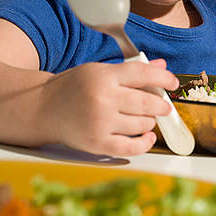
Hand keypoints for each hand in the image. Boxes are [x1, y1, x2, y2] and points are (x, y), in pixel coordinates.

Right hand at [41, 58, 179, 156]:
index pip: (143, 74)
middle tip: (164, 106)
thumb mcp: (99, 71)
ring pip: (142, 124)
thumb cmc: (72, 88)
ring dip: (150, 122)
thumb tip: (162, 68)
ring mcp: (100, 123)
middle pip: (146, 102)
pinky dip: (144, 143)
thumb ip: (131, 70)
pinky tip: (147, 137)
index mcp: (103, 76)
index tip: (173, 83)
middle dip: (161, 105)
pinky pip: (131, 147)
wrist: (42, 108)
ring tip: (147, 118)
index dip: (164, 78)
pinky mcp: (97, 143)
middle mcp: (103, 99)